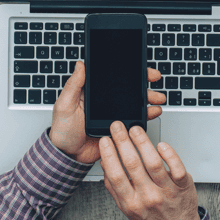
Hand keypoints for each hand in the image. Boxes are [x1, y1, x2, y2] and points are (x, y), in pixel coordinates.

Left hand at [49, 61, 166, 163]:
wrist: (68, 156)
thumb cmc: (62, 130)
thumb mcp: (65, 104)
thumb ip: (73, 85)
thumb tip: (80, 64)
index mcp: (92, 93)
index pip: (112, 77)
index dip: (126, 70)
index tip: (138, 66)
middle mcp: (105, 102)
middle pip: (127, 88)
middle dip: (143, 82)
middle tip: (153, 77)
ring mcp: (113, 115)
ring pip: (134, 103)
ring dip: (148, 98)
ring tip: (157, 98)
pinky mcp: (119, 128)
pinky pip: (135, 120)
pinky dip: (146, 116)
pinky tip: (152, 112)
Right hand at [100, 123, 200, 219]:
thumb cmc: (152, 218)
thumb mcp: (127, 207)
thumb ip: (114, 187)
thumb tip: (104, 164)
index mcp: (131, 202)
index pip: (116, 175)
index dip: (109, 155)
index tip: (105, 140)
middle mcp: (148, 196)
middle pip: (133, 164)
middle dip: (123, 141)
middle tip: (118, 126)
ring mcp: (166, 191)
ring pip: (153, 163)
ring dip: (143, 142)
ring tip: (135, 130)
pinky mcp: (183, 185)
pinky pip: (177, 168)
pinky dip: (169, 154)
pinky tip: (161, 144)